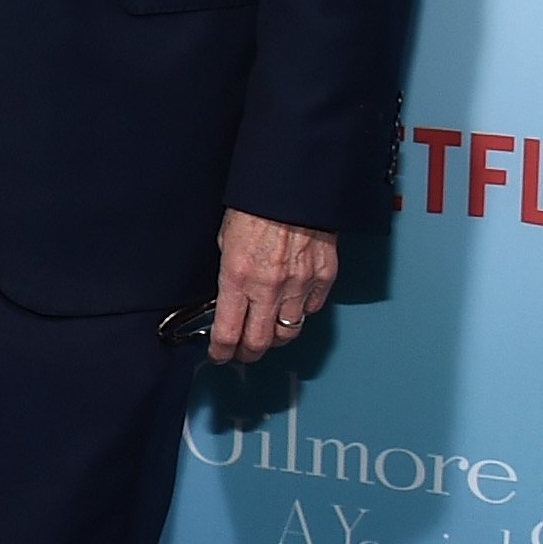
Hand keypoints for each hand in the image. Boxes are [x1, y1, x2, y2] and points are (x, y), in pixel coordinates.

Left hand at [210, 210, 338, 365]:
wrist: (293, 188)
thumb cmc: (256, 207)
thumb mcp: (226, 241)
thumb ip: (230, 275)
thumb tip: (229, 299)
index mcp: (236, 277)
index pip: (227, 333)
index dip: (221, 352)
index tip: (219, 355)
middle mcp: (268, 287)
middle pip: (259, 343)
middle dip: (247, 354)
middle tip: (242, 354)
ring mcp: (299, 285)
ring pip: (288, 332)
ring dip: (274, 338)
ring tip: (266, 334)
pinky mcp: (323, 279)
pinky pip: (312, 309)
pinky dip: (300, 313)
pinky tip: (291, 306)